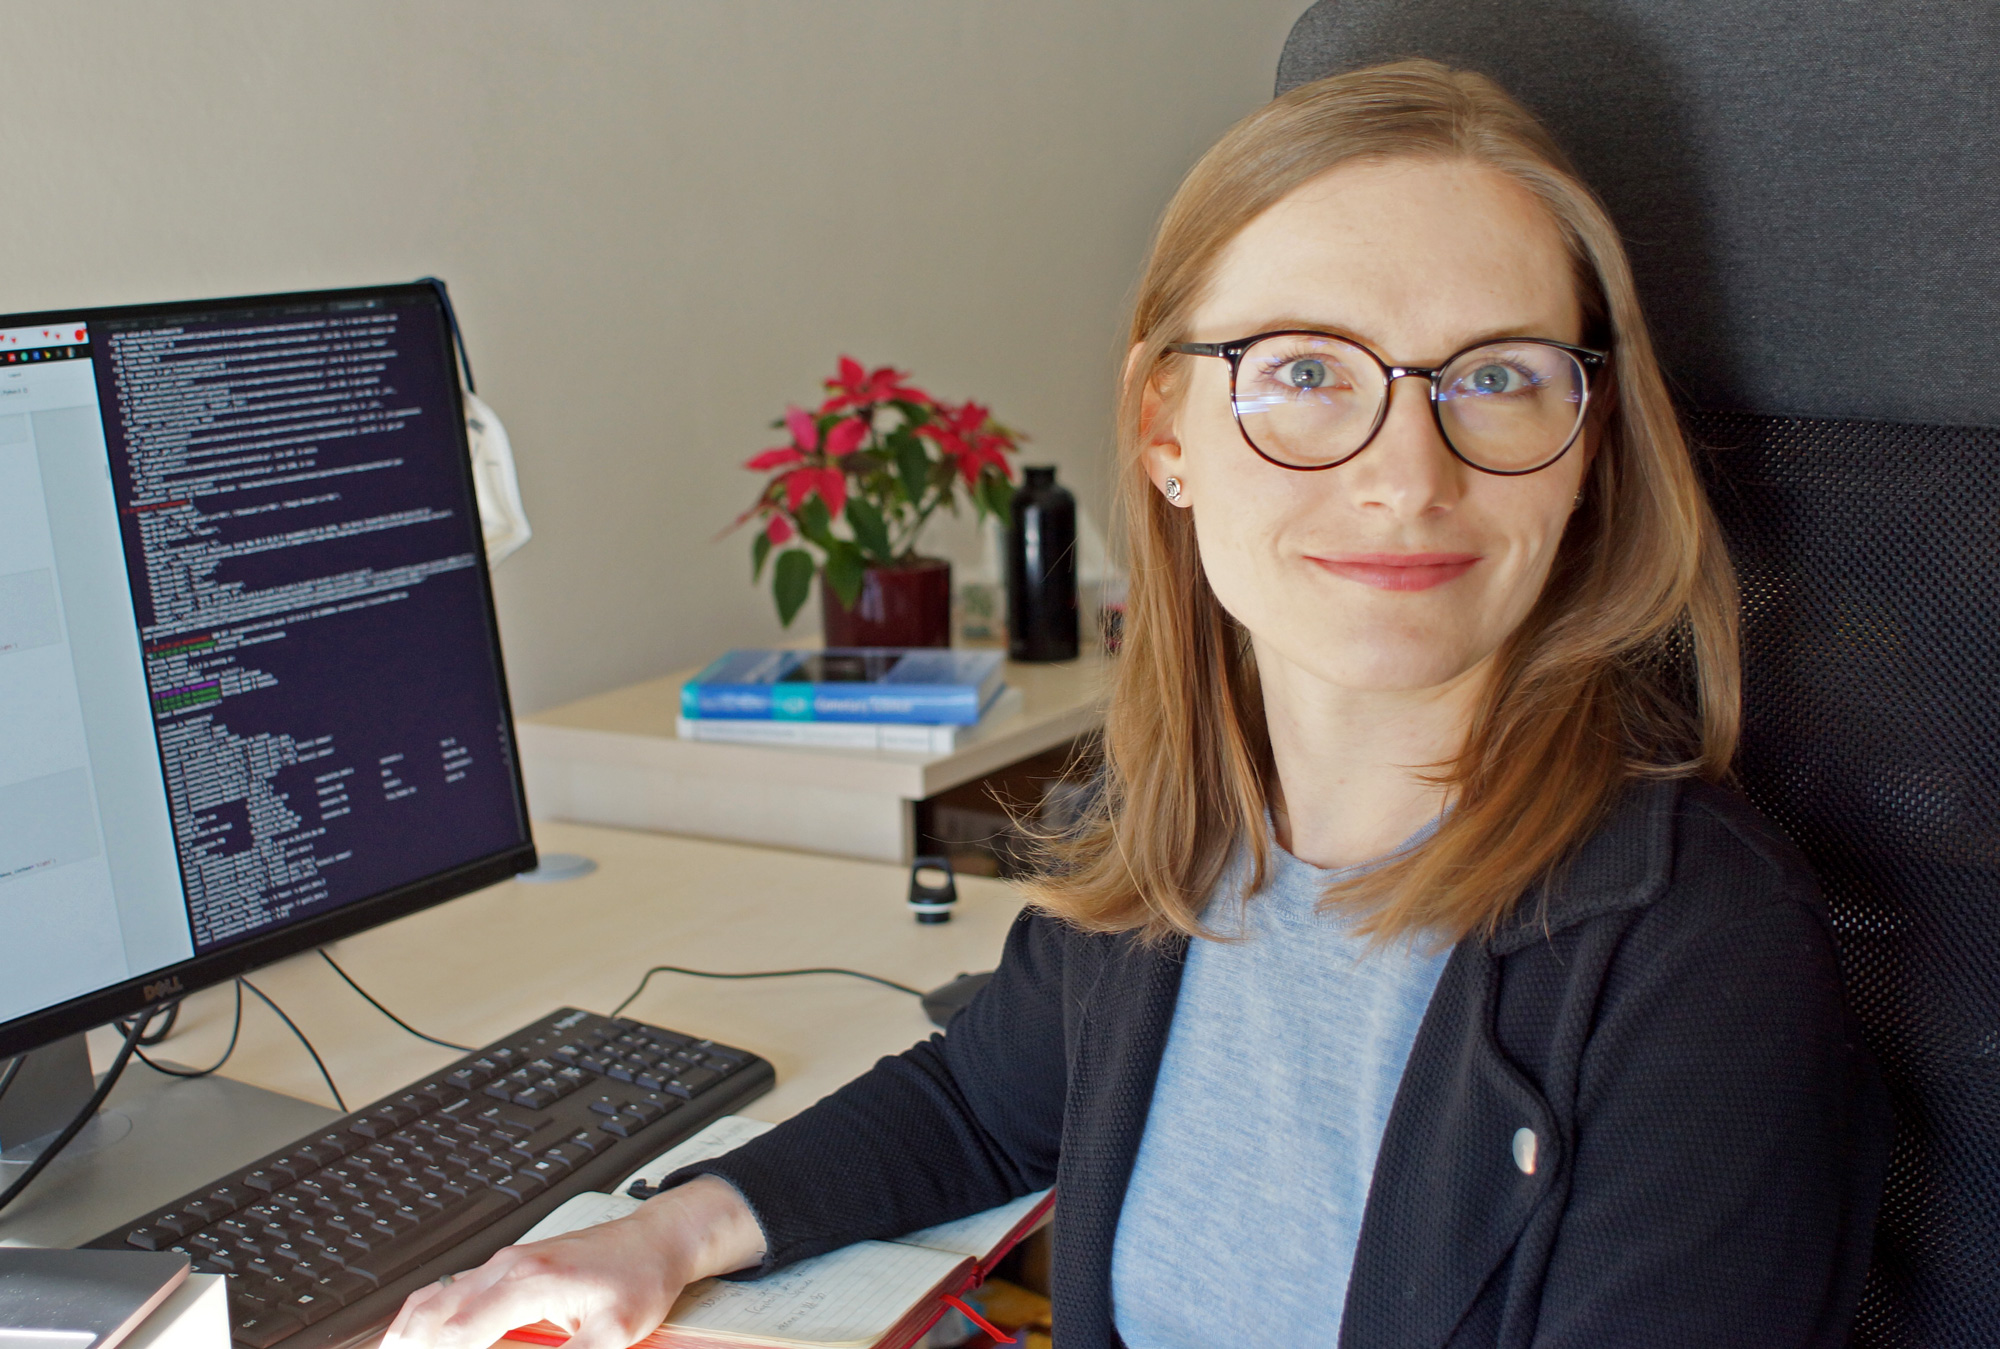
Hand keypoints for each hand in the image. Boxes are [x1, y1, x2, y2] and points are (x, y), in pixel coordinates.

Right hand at [383, 1177, 765, 1348]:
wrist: (657, 1239)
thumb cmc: (640, 1279)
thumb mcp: (614, 1335)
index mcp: (527, 1283)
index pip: (458, 1334)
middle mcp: (506, 1267)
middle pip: (433, 1315)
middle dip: (406, 1347)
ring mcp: (504, 1263)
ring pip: (435, 1298)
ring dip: (406, 1334)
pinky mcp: (509, 1265)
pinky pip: (452, 1289)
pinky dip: (424, 1316)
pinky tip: (414, 1335)